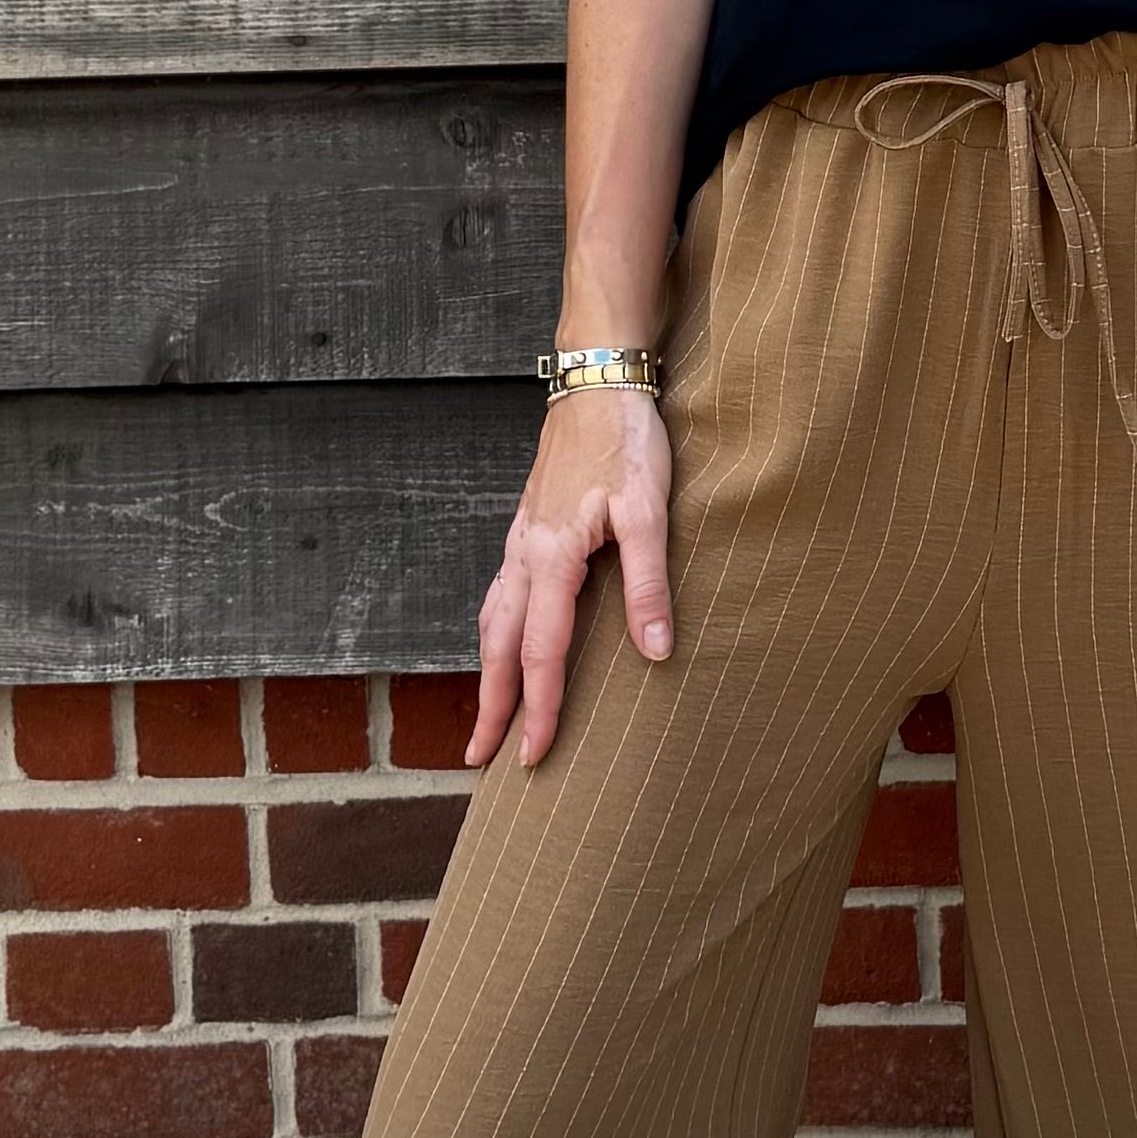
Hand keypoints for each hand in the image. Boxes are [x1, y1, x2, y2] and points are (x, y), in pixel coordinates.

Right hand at [468, 387, 672, 769]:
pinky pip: (499, 594)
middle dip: (492, 706)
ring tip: (487, 715)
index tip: (535, 755)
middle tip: (481, 758)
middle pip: (498, 647)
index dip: (540, 709)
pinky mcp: (526, 526)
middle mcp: (523, 555)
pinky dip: (494, 633)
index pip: (541, 653)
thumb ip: (650, 581)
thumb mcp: (649, 510)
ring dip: (487, 672)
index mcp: (551, 558)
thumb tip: (655, 649)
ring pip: (491, 621)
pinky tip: (503, 641)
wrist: (597, 379)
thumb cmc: (625, 439)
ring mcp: (519, 539)